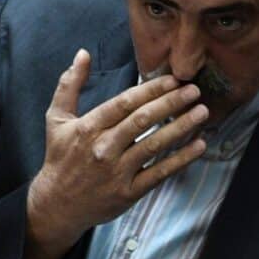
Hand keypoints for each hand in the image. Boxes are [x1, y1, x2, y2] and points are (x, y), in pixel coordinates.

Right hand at [22, 50, 207, 258]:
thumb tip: (83, 53)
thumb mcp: (57, 119)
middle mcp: (103, 148)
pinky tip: (199, 145)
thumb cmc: (60, 158)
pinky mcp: (128, 192)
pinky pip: (159, 173)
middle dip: (171, 103)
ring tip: (202, 112)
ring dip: (181, 127)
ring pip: (154, 145)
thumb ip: (69, 84)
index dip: (151, 90)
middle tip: (194, 90)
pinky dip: (181, 159)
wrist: (57, 205)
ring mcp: (117, 172)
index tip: (173, 79)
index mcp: (88, 127)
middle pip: (142, 121)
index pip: (124, 103)